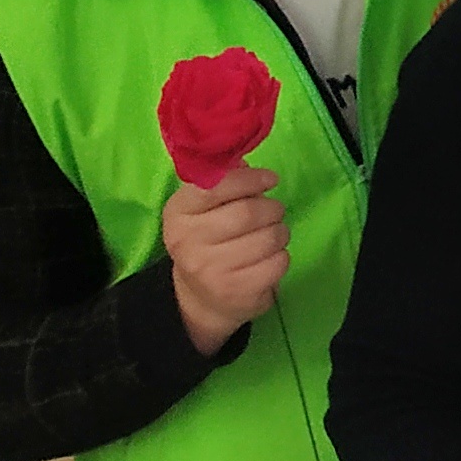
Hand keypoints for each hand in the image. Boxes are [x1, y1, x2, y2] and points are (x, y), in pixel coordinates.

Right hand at [162, 166, 291, 353]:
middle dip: (272, 208)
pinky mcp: (235, 291)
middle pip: (249, 212)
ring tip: (271, 235)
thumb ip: (224, 182)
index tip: (270, 179)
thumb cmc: (210, 239)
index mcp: (179, 212)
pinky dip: (281, 256)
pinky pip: (279, 262)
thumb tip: (246, 164)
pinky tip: (267, 258)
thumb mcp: (206, 208)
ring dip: (280, 232)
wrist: (201, 296)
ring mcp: (210, 269)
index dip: (250, 179)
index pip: (215, 186)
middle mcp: (188, 241)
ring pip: (269, 237)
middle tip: (273, 212)